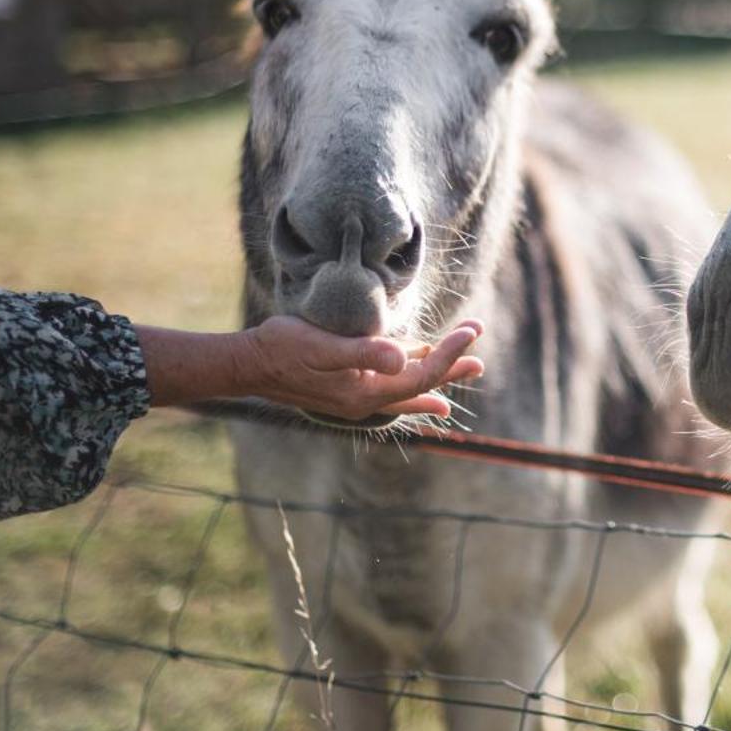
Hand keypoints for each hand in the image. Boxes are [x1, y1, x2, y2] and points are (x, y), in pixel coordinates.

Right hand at [239, 317, 486, 420]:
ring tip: (468, 366)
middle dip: (452, 370)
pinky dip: (411, 375)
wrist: (249, 363)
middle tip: (481, 361)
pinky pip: (391, 382)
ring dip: (438, 373)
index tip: (470, 331)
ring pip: (409, 384)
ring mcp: (358, 394)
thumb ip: (365, 353)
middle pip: (421, 386)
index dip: (449, 354)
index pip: (420, 375)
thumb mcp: (324, 346)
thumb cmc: (284, 348)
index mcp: (364, 392)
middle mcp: (366, 399)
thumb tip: (405, 357)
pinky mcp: (350, 384)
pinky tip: (421, 366)